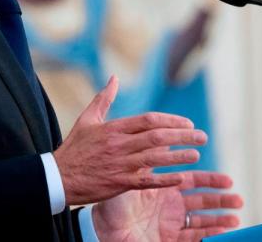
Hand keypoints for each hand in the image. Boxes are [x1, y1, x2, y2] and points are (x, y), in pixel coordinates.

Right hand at [53, 76, 206, 204]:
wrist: (59, 177)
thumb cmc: (74, 147)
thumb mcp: (87, 119)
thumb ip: (103, 98)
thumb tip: (114, 78)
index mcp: (114, 128)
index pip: (149, 120)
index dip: (171, 120)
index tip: (187, 123)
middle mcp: (120, 145)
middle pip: (157, 137)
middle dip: (183, 136)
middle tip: (202, 136)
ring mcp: (121, 164)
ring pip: (155, 158)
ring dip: (178, 156)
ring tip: (196, 154)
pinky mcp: (120, 183)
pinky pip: (147, 181)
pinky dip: (165, 179)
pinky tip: (181, 177)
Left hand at [92, 171, 243, 241]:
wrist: (99, 227)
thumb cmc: (111, 201)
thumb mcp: (131, 176)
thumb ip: (146, 159)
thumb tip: (159, 135)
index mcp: (162, 188)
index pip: (190, 180)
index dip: (208, 177)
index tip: (225, 174)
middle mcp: (169, 205)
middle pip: (201, 200)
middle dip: (219, 197)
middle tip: (236, 193)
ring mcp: (170, 223)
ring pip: (201, 220)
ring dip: (219, 218)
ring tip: (237, 217)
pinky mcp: (168, 239)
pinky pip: (192, 238)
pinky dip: (208, 236)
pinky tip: (224, 233)